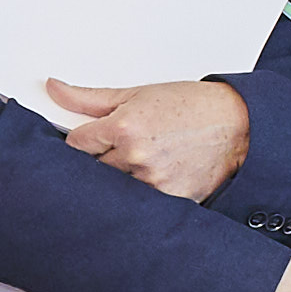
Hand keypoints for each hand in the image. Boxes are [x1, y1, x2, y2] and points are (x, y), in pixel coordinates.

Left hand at [49, 76, 248, 202]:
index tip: (93, 140)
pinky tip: (160, 174)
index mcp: (124, 127)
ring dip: (123, 178)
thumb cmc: (190, 107)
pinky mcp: (170, 200)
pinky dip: (144, 192)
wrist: (237, 125)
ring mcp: (153, 182)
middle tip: (123, 149)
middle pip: (93, 169)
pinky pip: (141, 202)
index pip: (76, 145)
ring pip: (115, 188)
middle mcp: (136, 156)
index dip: (83, 141)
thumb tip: (54, 89)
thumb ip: (89, 98)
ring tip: (145, 160)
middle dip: (102, 159)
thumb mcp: (136, 94)